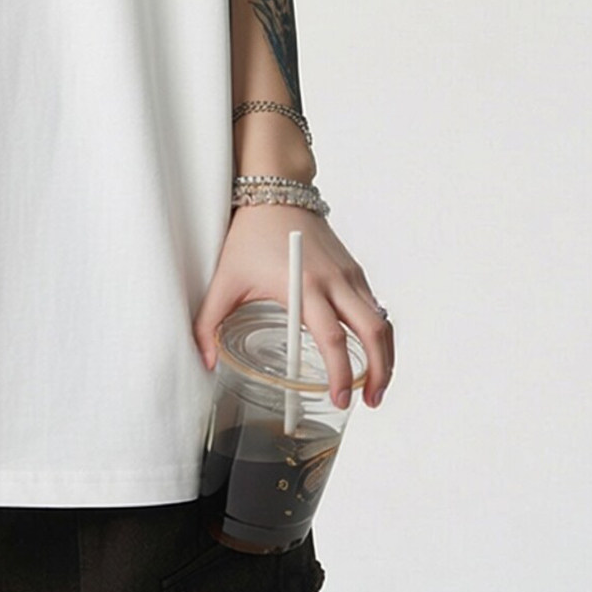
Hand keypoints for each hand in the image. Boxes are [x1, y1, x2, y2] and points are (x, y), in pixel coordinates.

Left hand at [191, 205, 392, 408]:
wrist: (276, 189)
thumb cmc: (249, 233)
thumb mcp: (224, 280)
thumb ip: (208, 323)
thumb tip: (205, 361)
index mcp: (304, 287)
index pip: (333, 340)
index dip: (341, 374)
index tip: (340, 399)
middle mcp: (334, 281)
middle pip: (374, 333)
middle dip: (379, 372)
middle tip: (371, 402)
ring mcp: (349, 274)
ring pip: (382, 321)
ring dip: (386, 356)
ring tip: (376, 387)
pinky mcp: (353, 269)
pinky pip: (375, 307)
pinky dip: (379, 334)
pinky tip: (370, 353)